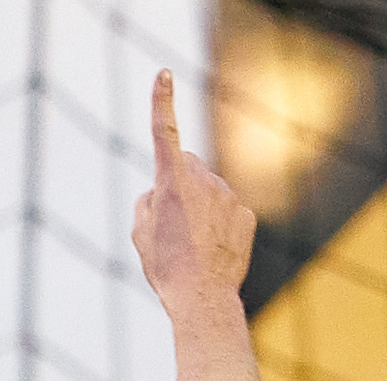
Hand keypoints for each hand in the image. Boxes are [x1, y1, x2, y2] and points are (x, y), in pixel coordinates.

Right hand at [130, 70, 253, 315]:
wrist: (204, 300)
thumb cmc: (166, 267)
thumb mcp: (140, 232)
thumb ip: (147, 201)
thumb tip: (159, 193)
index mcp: (172, 182)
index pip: (164, 132)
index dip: (162, 101)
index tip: (164, 74)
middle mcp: (203, 181)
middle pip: (187, 166)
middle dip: (178, 182)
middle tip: (171, 221)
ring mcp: (229, 197)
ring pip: (209, 189)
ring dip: (200, 205)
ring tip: (193, 242)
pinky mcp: (246, 215)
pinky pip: (228, 209)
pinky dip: (220, 222)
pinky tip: (214, 247)